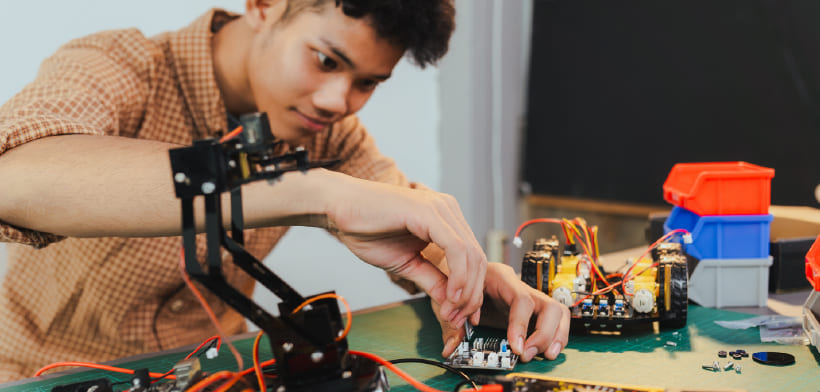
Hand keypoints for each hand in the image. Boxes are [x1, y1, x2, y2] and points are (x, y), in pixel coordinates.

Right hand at [326, 173, 486, 328]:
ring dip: (466, 290)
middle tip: (460, 319)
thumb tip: (450, 301)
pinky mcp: (429, 212)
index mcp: (445, 219)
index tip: (463, 316)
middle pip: (478, 258)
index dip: (473, 291)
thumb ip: (431, 279)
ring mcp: (441, 208)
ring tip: (452, 311)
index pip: (473, 258)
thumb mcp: (406, 263)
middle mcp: (448, 210)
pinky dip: (458, 275)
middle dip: (472, 295)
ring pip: (471, 255)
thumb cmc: (367, 229)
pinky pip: (456, 248)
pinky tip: (450, 294)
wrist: (339, 207)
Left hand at [437, 263, 569, 361]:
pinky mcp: (534, 310)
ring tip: (544, 355)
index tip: (516, 346)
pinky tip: (548, 351)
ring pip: (557, 312)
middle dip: (542, 334)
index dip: (521, 324)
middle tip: (526, 354)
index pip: (521, 298)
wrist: (461, 276)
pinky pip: (556, 321)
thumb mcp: (453, 298)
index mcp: (501, 277)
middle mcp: (520, 286)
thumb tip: (451, 345)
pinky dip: (557, 337)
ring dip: (554, 337)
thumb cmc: (459, 282)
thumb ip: (452, 322)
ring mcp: (530, 297)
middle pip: (548, 306)